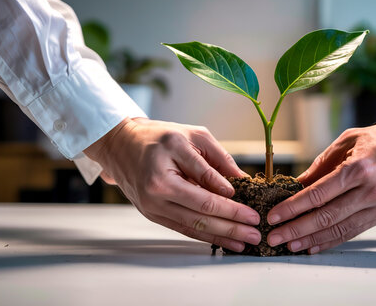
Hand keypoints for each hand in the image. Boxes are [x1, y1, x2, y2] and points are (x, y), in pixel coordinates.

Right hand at [85, 118, 261, 251]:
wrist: (120, 145)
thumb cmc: (157, 136)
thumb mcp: (192, 135)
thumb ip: (218, 158)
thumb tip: (242, 180)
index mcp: (165, 166)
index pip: (205, 189)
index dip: (230, 203)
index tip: (251, 210)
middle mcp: (156, 190)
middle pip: (200, 212)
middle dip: (232, 225)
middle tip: (255, 232)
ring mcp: (152, 205)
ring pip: (192, 225)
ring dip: (221, 236)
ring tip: (244, 241)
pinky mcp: (152, 214)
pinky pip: (182, 228)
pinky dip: (204, 236)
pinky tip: (223, 240)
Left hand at [266, 118, 375, 253]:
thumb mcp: (349, 140)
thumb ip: (322, 163)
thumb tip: (298, 184)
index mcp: (359, 168)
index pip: (318, 194)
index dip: (293, 208)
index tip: (274, 216)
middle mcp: (370, 190)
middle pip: (326, 216)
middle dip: (296, 229)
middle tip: (274, 237)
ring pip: (339, 229)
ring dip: (311, 239)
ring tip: (290, 244)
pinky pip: (353, 232)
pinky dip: (332, 240)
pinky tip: (314, 245)